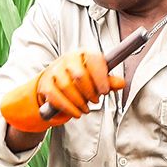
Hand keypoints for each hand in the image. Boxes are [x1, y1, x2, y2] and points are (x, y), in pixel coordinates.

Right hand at [0, 50, 124, 132]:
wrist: (55, 82)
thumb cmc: (79, 79)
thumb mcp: (96, 78)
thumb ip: (109, 81)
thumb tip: (121, 83)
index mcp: (83, 54)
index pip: (93, 60)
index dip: (100, 77)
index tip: (105, 91)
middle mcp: (67, 59)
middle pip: (79, 75)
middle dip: (90, 92)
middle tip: (96, 101)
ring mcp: (54, 71)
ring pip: (67, 87)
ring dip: (79, 102)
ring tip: (86, 109)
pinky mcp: (45, 84)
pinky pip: (56, 97)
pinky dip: (68, 108)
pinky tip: (76, 112)